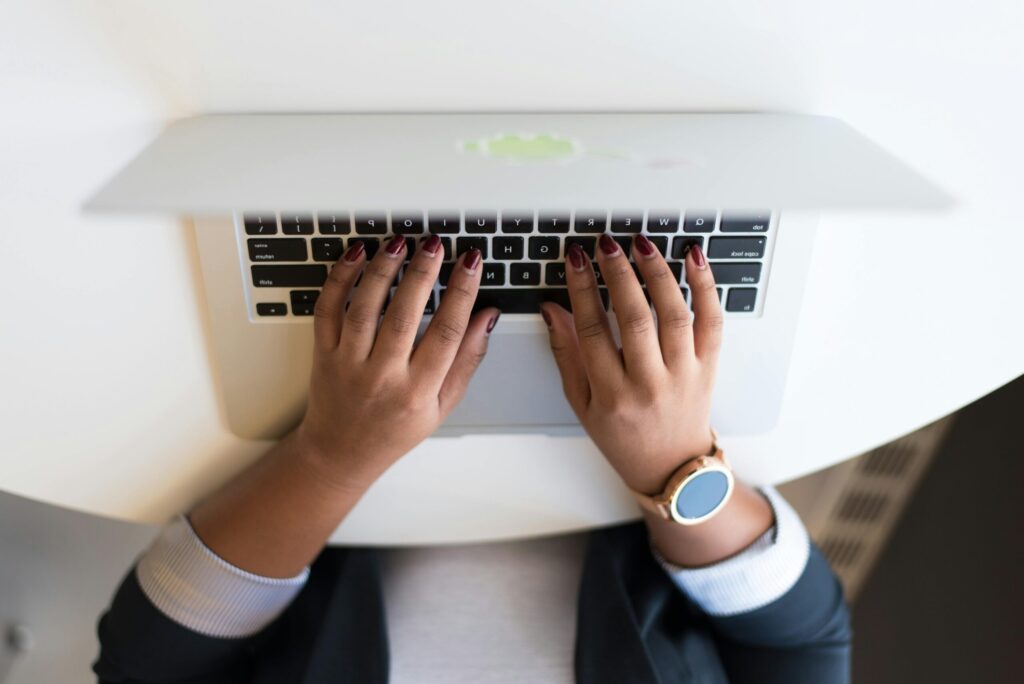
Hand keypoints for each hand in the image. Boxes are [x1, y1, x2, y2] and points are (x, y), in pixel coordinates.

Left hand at [297, 235, 498, 489]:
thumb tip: (487, 317)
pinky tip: (357, 255)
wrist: (341, 453)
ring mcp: (348, 364)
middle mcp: (382, 377)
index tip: (471, 263)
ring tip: (400, 243)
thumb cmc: (395, 430)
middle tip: (435, 244)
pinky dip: (340, 279)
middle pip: (404, 315)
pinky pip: (328, 309)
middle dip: (422, 273)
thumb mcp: (443, 406)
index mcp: (417, 392)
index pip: (446, 333)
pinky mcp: (323, 353)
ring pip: (364, 308)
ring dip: (383, 269)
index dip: (462, 293)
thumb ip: (467, 360)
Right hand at [540, 235, 721, 494]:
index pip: (593, 331)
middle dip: (618, 274)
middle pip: (635, 319)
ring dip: (657, 273)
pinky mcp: (709, 367)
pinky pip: (712, 321)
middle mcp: (650, 384)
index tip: (575, 259)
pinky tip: (693, 257)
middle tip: (605, 245)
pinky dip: (706, 286)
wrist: (672, 467)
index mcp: (612, 396)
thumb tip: (552, 308)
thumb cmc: (623, 437)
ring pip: (674, 315)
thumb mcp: (582, 404)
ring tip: (640, 244)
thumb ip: (567, 354)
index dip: (581, 289)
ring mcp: (684, 374)